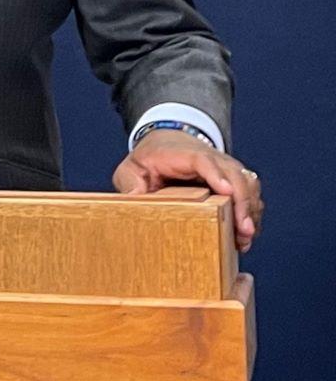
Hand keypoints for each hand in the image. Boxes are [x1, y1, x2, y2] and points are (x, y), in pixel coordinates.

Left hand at [113, 129, 263, 250]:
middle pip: (234, 175)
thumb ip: (129, 183)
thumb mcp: (131, 168)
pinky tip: (245, 235)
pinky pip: (250, 194)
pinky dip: (251, 213)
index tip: (227, 192)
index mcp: (183, 154)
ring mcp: (225, 169)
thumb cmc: (149, 158)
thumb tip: (133, 200)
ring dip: (250, 210)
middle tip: (244, 229)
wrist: (166, 142)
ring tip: (245, 238)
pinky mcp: (233, 180)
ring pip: (248, 185)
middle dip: (242, 202)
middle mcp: (212, 159)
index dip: (216, 175)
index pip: (203, 160)